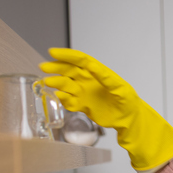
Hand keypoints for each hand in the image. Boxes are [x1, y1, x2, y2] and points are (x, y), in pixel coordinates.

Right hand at [40, 48, 172, 171]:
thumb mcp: (119, 88)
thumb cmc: (128, 101)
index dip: (66, 55)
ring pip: (66, 86)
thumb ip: (105, 77)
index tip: (52, 52)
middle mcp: (89, 81)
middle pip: (69, 71)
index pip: (80, 60)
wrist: (129, 120)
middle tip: (44, 67)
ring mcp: (84, 93)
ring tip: (48, 83)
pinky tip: (58, 98)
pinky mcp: (82, 106)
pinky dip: (62, 100)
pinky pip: (69, 101)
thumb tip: (91, 66)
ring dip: (56, 84)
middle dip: (56, 68)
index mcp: (98, 73)